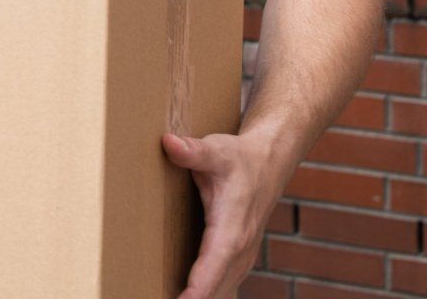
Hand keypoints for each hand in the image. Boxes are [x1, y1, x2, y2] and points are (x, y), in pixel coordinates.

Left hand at [163, 130, 289, 298]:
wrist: (268, 163)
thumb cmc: (239, 158)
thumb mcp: (216, 150)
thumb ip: (192, 151)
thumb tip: (169, 143)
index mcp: (232, 228)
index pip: (214, 264)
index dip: (198, 287)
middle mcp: (240, 248)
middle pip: (216, 286)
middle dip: (193, 298)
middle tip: (158, 297)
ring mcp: (241, 256)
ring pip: (220, 288)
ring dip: (199, 297)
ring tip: (164, 296)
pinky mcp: (237, 256)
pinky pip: (222, 283)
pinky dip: (206, 292)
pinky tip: (185, 295)